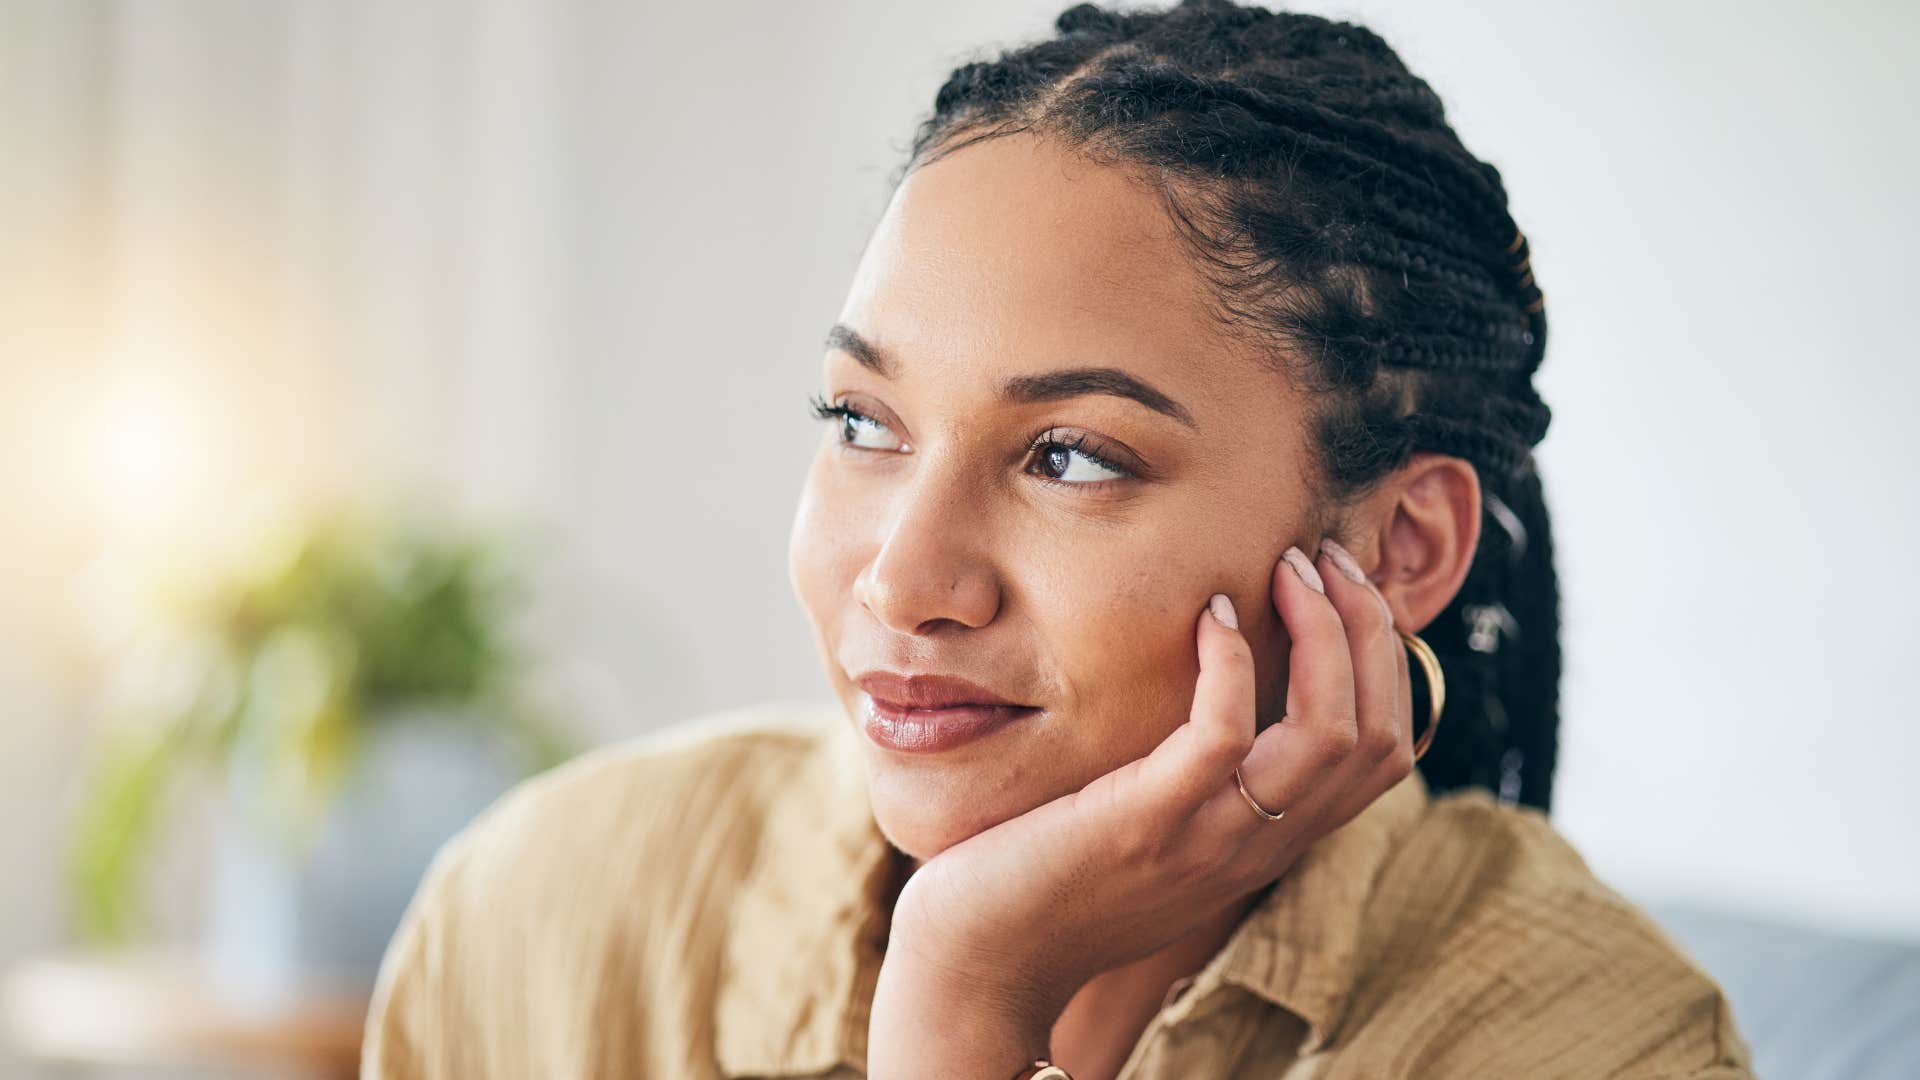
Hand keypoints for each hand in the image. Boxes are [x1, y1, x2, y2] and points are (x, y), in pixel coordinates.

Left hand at [865, 540, 1414, 1078]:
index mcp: (1266, 842)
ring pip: (1325, 735)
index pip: (1385, 756)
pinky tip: (1207, 614)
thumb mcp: (1151, 828)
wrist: (981, 966)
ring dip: (1322, 634)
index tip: (1341, 590)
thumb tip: (1218, 692)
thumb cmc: (1048, 879)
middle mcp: (1255, 846)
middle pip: (1375, 736)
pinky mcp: (1143, 825)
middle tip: (1320, 558)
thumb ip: (1197, 779)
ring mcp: (1205, 839)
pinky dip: (1230, 664)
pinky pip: (1222, 738)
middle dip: (1367, 630)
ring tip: (1284, 570)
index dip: (1385, 663)